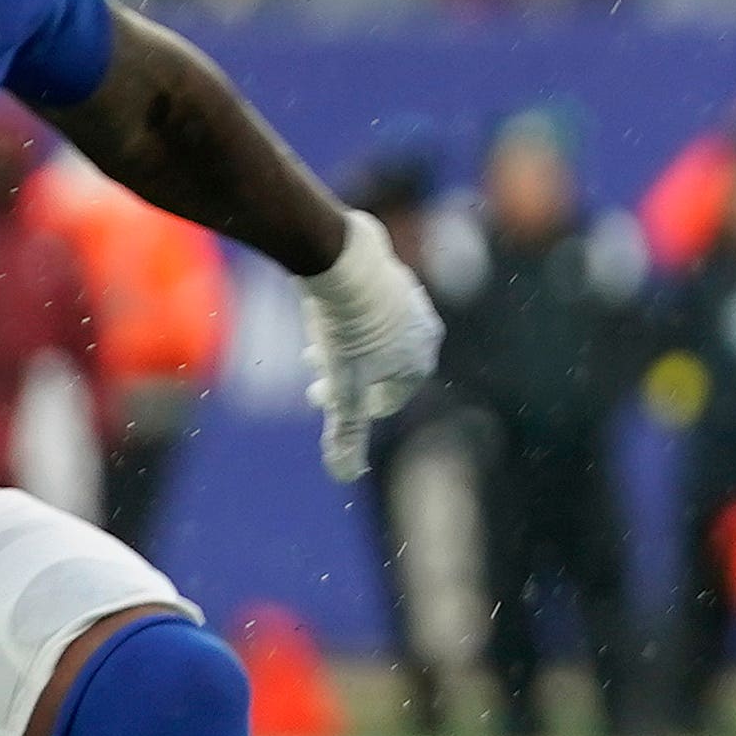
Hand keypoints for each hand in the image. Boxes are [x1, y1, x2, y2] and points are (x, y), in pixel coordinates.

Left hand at [299, 208, 442, 482]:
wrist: (341, 259)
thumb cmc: (346, 329)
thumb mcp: (343, 387)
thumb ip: (346, 432)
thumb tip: (346, 476)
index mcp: (420, 361)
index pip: (389, 398)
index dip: (351, 407)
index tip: (319, 400)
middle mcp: (424, 330)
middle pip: (381, 367)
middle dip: (344, 378)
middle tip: (311, 376)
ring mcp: (409, 299)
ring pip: (375, 337)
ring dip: (346, 349)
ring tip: (312, 345)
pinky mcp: (390, 273)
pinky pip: (369, 307)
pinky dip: (348, 319)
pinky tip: (322, 313)